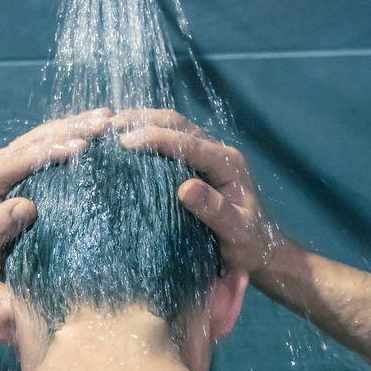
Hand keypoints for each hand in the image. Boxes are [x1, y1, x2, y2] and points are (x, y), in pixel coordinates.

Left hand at [0, 108, 112, 275]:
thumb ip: (0, 224)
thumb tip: (27, 207)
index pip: (24, 157)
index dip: (53, 150)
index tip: (82, 146)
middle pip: (38, 138)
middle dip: (72, 128)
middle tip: (105, 122)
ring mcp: (10, 160)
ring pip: (45, 135)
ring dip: (76, 124)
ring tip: (107, 117)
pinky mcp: (22, 165)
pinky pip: (48, 143)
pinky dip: (72, 134)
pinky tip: (93, 126)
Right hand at [113, 109, 279, 274]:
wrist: (261, 250)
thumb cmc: (248, 244)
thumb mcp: (236, 231)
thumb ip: (214, 210)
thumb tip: (185, 189)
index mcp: (228, 163)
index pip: (188, 143)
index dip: (156, 138)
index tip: (125, 142)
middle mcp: (218, 153)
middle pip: (178, 124)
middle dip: (143, 120)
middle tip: (110, 125)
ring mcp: (208, 157)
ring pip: (173, 128)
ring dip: (143, 123)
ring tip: (111, 128)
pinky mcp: (198, 166)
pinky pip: (171, 145)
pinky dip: (148, 139)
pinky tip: (126, 146)